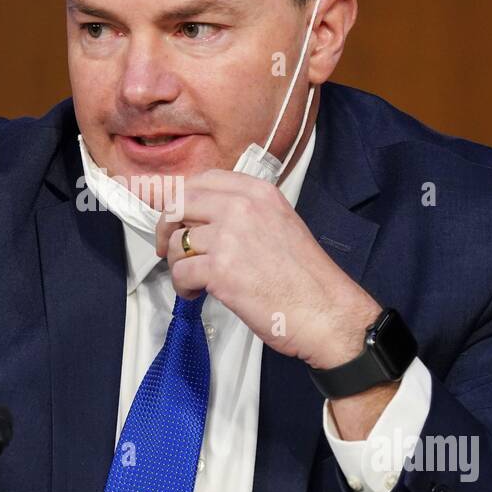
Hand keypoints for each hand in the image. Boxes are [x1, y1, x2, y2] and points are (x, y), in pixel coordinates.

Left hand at [155, 168, 380, 370]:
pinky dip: (183, 287)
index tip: (171, 214)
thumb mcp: (279, 223)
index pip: (201, 180)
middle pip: (178, 203)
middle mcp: (241, 207)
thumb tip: (202, 218)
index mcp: (257, 193)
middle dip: (165, 227)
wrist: (326, 311)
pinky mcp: (220, 270)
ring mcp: (229, 237)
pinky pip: (180, 272)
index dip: (179, 197)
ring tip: (195, 280)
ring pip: (176, 241)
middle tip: (168, 247)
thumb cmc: (306, 277)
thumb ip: (243, 213)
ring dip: (178, 264)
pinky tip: (197, 294)